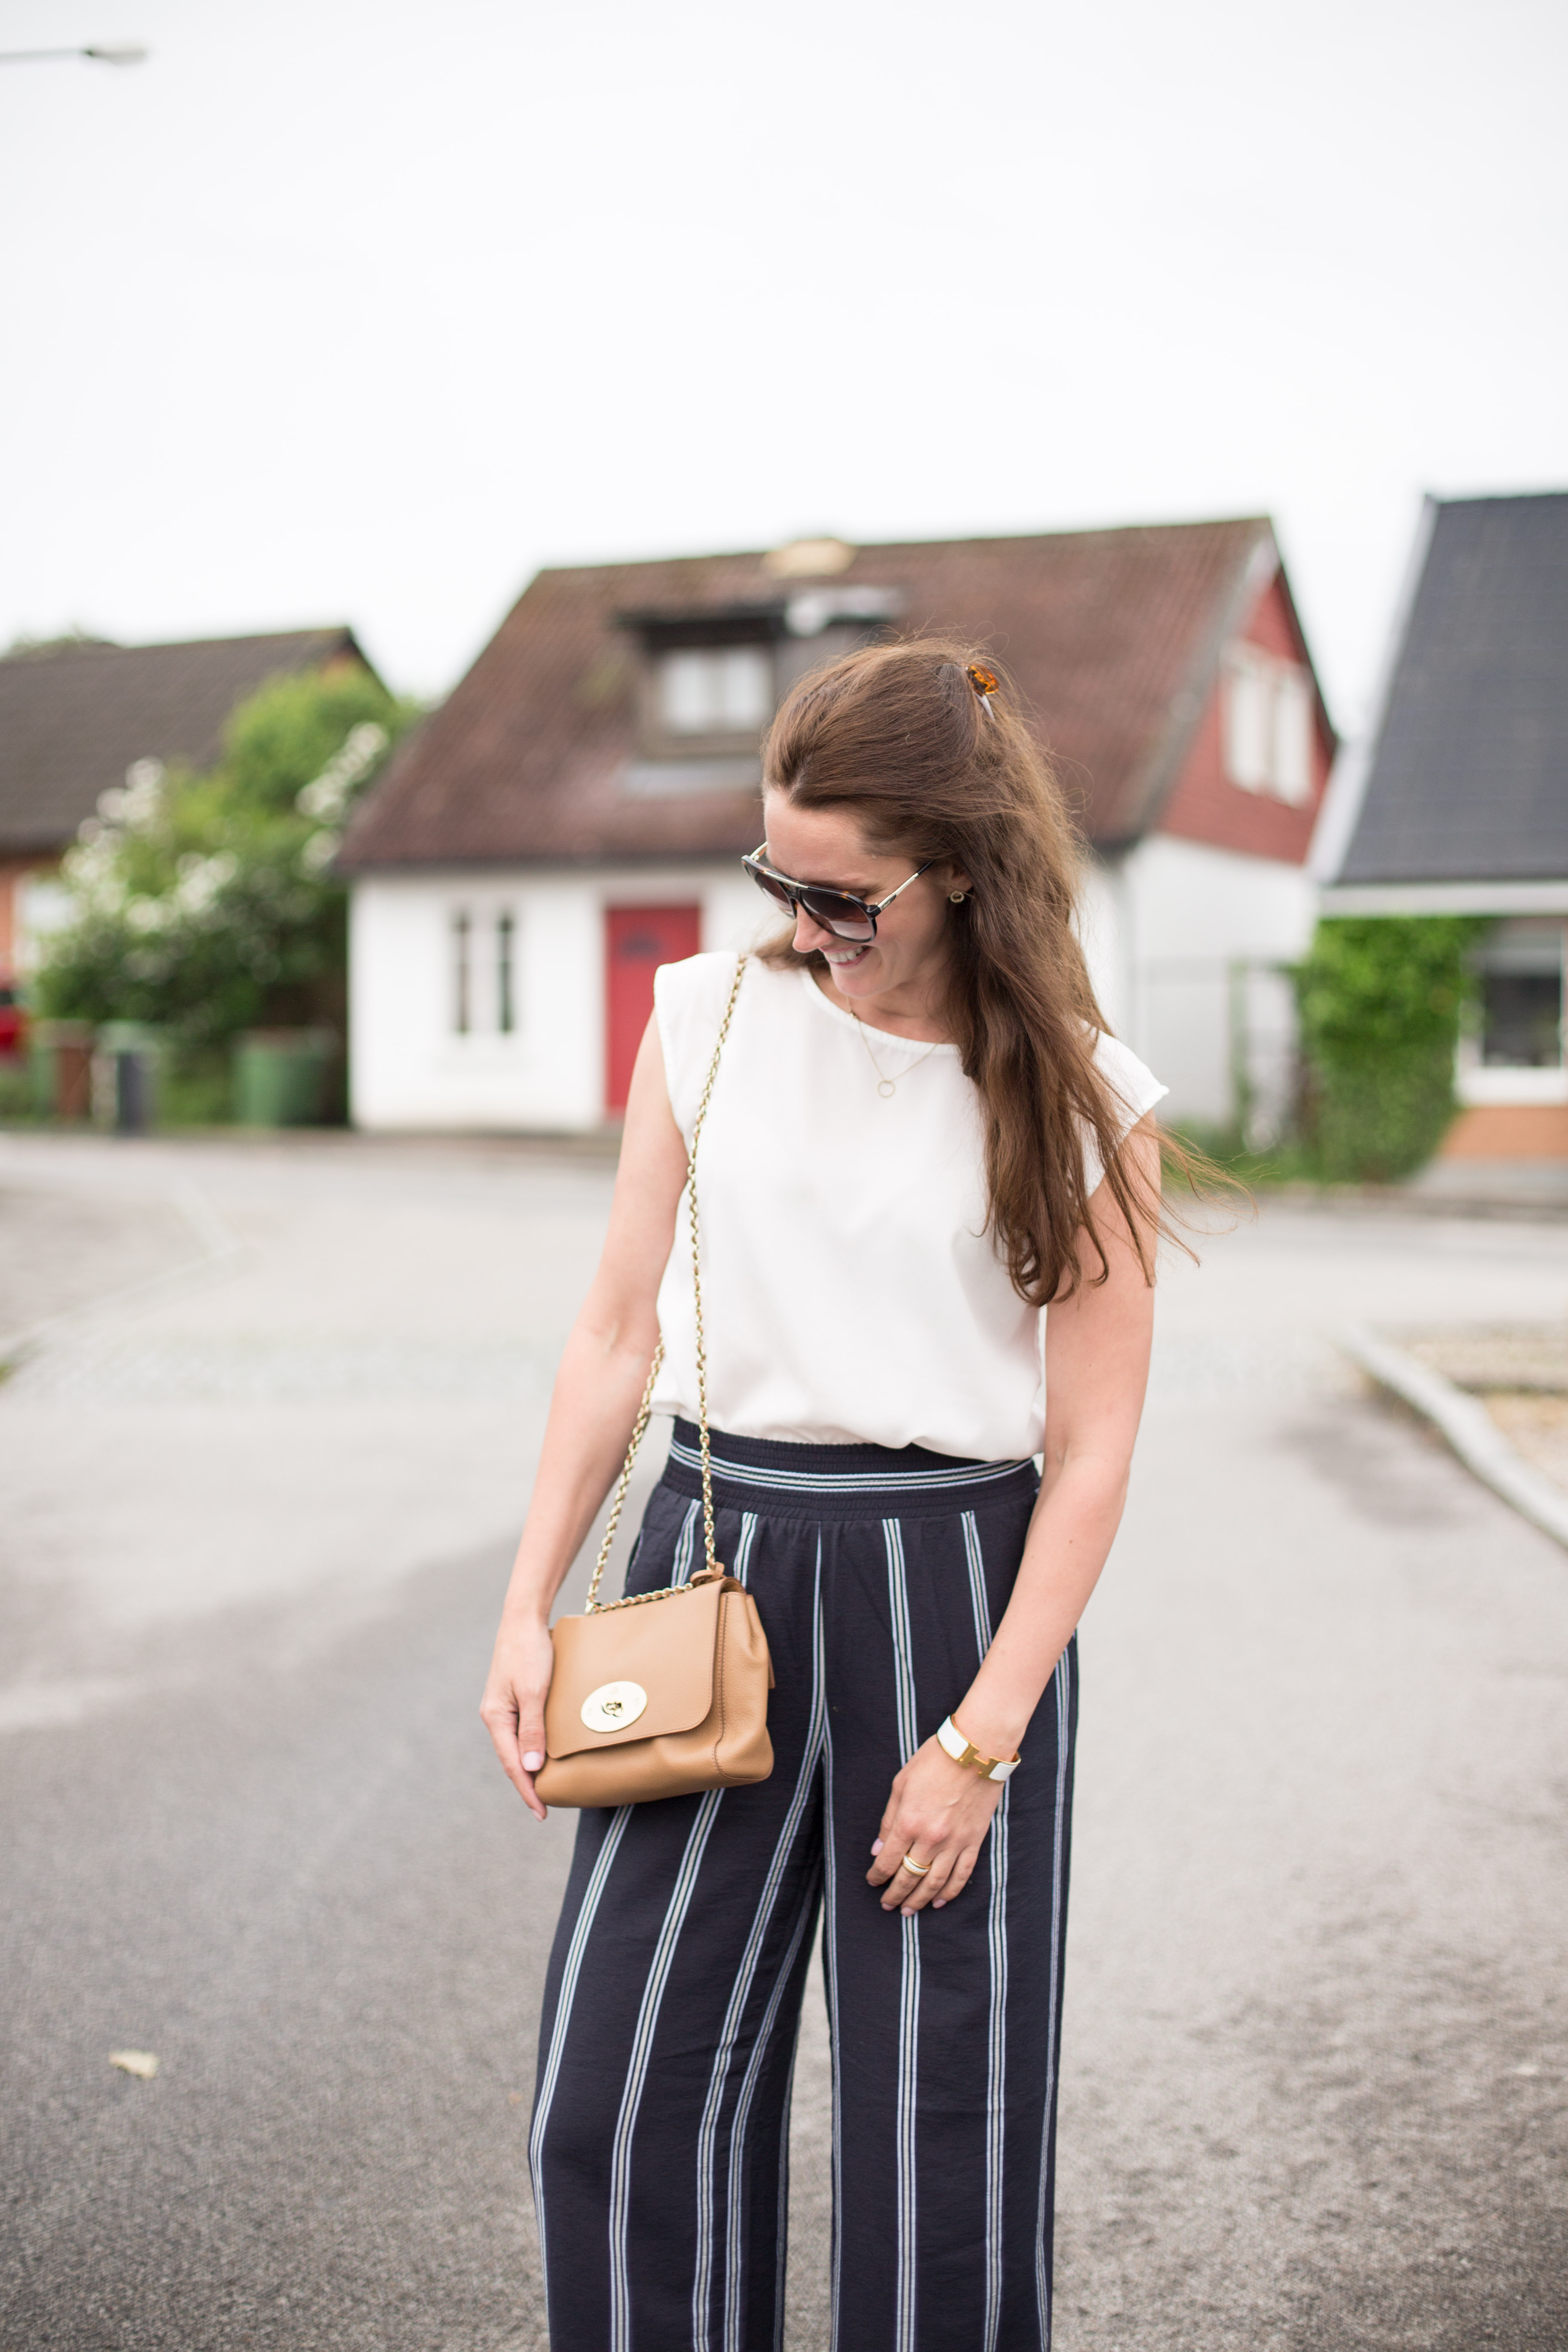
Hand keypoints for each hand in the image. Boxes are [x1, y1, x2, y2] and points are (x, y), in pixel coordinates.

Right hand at [479, 1618, 556, 1820]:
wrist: (523, 1619)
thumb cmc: (529, 1652)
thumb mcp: (534, 1692)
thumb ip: (533, 1730)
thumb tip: (531, 1768)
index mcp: (495, 1718)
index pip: (513, 1765)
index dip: (527, 1790)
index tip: (541, 1811)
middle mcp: (495, 1716)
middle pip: (511, 1759)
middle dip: (527, 1784)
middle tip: (545, 1806)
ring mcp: (502, 1707)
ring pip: (516, 1745)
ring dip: (529, 1767)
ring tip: (545, 1786)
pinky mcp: (512, 1697)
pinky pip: (521, 1730)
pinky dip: (531, 1747)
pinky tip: (542, 1753)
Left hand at [866, 1737, 1003, 1914]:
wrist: (976, 1750)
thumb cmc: (934, 1761)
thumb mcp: (901, 1784)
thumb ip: (889, 1820)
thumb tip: (878, 1850)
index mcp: (908, 1821)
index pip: (887, 1861)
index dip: (877, 1876)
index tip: (872, 1882)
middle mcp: (931, 1838)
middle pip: (909, 1877)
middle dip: (895, 1894)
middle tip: (887, 1905)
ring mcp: (955, 1842)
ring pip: (934, 1883)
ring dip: (919, 1900)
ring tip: (909, 1911)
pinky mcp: (974, 1841)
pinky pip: (962, 1875)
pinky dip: (950, 1892)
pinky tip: (940, 1901)